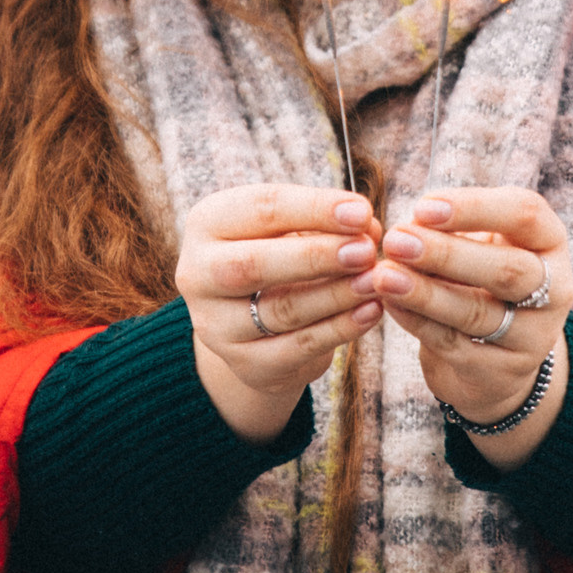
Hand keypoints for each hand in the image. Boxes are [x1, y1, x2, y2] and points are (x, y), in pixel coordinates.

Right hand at [176, 183, 383, 443]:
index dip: (314, 208)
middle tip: (366, 250)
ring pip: (280, 310)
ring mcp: (215, 325)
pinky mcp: (244, 363)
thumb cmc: (277, 253)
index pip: (261, 209)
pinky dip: (339, 329)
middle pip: (254, 265)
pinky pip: (297, 347)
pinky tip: (370, 312)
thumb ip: (324, 224)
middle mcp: (198, 273)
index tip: (362, 210)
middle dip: (316, 256)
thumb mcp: (290, 228)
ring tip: (375, 281)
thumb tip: (368, 226)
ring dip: (335, 295)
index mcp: (207, 223)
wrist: (251, 322)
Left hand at [374, 189, 571, 468]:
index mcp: (549, 241)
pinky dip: (416, 320)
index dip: (474, 207)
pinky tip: (388, 302)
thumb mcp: (482, 242)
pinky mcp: (502, 372)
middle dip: (446, 254)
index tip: (422, 207)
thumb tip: (412, 224)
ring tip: (383, 275)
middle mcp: (554, 289)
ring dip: (425, 292)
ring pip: (477, 313)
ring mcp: (533, 336)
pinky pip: (453, 344)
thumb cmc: (482, 276)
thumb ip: (455, 229)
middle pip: (507, 270)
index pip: (525, 214)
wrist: (498, 354)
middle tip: (396, 240)